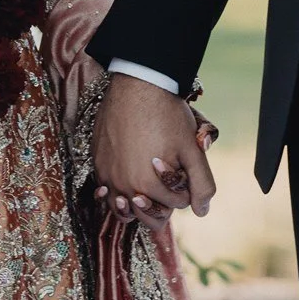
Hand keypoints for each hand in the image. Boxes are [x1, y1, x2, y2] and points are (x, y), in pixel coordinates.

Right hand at [92, 73, 215, 230]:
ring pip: (123, 209)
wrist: (138, 85)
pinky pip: (106, 191)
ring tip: (148, 184)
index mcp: (147, 186)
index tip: (184, 170)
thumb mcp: (192, 150)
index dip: (186, 189)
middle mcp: (122, 186)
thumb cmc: (168, 115)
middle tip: (168, 177)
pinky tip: (127, 176)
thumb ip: (202, 184)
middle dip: (162, 201)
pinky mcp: (97, 163)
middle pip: (148, 215)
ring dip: (138, 201)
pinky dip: (118, 190)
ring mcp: (106, 175)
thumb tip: (202, 212)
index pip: (176, 205)